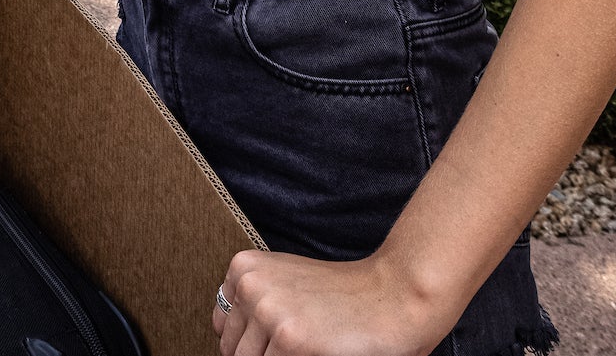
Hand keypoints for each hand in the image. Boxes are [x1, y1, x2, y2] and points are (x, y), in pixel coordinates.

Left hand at [214, 250, 447, 355]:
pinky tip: (318, 351)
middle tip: (296, 347)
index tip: (271, 344)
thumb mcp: (286, 283)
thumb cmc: (344, 294)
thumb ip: (253, 305)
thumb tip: (228, 346)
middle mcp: (250, 286)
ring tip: (309, 347)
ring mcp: (268, 313)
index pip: (222, 326)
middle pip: (233, 350)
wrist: (393, 295)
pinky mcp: (289, 340)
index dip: (245, 343)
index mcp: (244, 268)